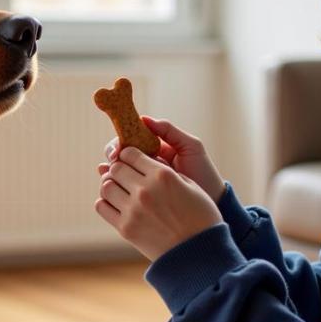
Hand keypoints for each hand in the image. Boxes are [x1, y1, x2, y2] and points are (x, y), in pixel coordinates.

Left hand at [95, 146, 222, 260]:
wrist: (199, 253)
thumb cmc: (200, 217)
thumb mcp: (191, 186)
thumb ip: (165, 169)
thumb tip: (145, 160)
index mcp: (162, 175)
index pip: (130, 153)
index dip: (129, 154)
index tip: (131, 160)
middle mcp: (145, 190)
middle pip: (115, 168)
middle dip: (119, 168)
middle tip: (125, 175)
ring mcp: (133, 210)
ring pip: (106, 186)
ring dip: (111, 185)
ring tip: (121, 190)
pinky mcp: (126, 228)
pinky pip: (102, 206)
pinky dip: (106, 202)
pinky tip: (117, 204)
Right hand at [103, 116, 225, 203]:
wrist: (212, 202)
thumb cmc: (203, 173)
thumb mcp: (191, 147)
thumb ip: (169, 131)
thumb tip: (143, 118)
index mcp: (156, 147)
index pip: (132, 139)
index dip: (121, 141)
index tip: (119, 148)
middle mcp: (146, 162)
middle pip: (121, 153)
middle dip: (113, 155)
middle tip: (113, 160)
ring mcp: (143, 179)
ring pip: (118, 170)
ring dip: (110, 169)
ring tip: (108, 173)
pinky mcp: (141, 195)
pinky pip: (122, 187)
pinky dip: (111, 184)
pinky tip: (108, 184)